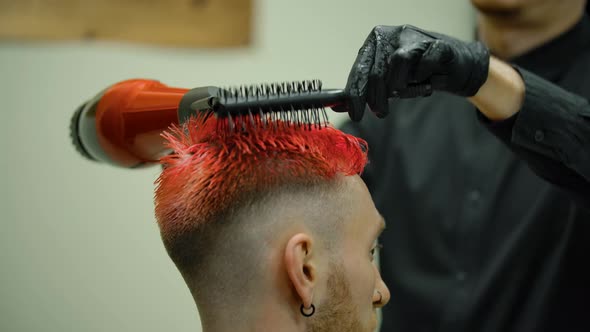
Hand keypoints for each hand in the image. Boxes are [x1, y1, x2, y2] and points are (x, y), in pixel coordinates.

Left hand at [343, 25, 489, 120]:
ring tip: (406, 91)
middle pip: (376, 69)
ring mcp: (414, 36)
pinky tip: (427, 82)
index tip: (354, 114)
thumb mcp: (386, 84)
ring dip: (401, 86)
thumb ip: (363, 91)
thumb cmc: (416, 74)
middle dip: (375, 96)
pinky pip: (423, 65)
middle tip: (379, 113)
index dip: (355, 93)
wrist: (454, 68)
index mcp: (375, 42)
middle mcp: (392, 34)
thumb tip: (338, 106)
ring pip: (398, 63)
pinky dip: (423, 80)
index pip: (359, 68)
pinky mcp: (438, 45)